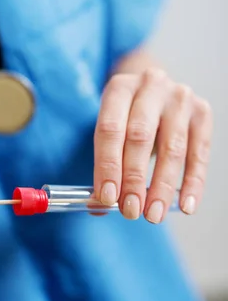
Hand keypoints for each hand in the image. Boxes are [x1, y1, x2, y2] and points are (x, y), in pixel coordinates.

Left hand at [93, 68, 211, 222]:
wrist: (154, 89)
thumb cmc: (127, 116)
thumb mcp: (110, 131)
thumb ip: (103, 167)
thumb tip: (97, 208)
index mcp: (119, 88)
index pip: (110, 130)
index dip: (108, 166)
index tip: (107, 198)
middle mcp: (150, 86)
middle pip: (140, 137)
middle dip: (134, 180)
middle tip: (130, 211)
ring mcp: (180, 98)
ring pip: (172, 148)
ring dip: (162, 187)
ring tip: (153, 215)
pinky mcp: (202, 112)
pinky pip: (199, 153)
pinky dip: (193, 183)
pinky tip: (186, 206)